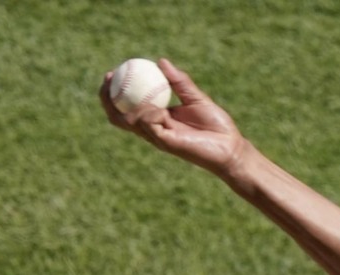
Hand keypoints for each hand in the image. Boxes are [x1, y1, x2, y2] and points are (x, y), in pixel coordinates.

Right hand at [100, 58, 247, 177]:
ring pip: (129, 122)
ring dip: (130, 105)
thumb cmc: (216, 126)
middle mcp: (153, 129)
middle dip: (107, 98)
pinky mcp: (167, 143)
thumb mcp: (196, 98)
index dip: (113, 92)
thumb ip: (179, 82)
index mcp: (156, 118)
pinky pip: (150, 127)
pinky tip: (159, 109)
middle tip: (109, 79)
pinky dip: (150, 115)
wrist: (232, 148)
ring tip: (137, 93)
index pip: (125, 106)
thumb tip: (161, 61)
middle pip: (118, 117)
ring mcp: (158, 137)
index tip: (111, 73)